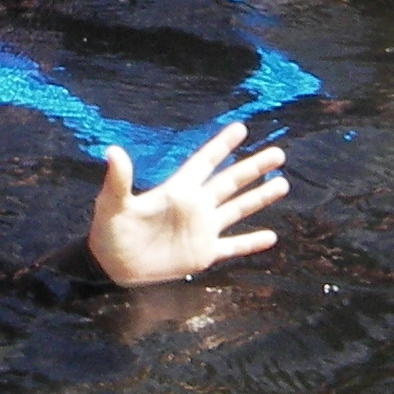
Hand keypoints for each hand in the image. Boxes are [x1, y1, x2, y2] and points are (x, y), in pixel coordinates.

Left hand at [87, 123, 287, 287]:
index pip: (205, 162)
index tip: (241, 128)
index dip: (222, 145)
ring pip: (238, 210)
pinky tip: (271, 237)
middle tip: (278, 153)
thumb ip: (119, 179)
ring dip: (260, 198)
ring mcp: (202, 230)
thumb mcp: (113, 203)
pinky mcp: (203, 254)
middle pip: (231, 182)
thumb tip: (112, 150)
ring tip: (283, 184)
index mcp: (178, 190)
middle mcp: (196, 206)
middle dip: (254, 167)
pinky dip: (251, 243)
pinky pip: (232, 246)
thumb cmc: (110, 231)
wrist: (112, 266)